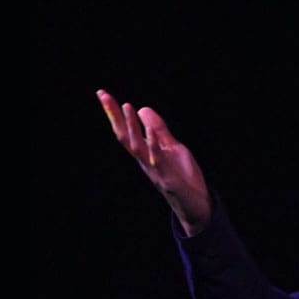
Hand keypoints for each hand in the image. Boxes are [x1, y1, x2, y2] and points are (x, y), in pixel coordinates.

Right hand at [96, 88, 212, 234]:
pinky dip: (153, 143)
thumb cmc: (183, 176)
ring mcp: (154, 170)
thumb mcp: (172, 147)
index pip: (125, 130)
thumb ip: (159, 130)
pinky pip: (158, 159)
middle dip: (113, 116)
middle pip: (124, 136)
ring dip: (132, 127)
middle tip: (102, 94)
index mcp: (144, 153)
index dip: (114, 113)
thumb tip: (142, 109)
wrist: (196, 204)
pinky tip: (150, 129)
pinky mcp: (168, 178)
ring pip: (137, 147)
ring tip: (127, 106)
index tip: (102, 93)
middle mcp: (144, 160)